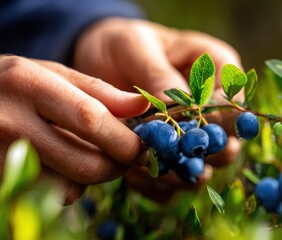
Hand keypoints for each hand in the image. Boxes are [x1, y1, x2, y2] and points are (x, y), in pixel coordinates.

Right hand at [0, 55, 149, 203]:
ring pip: (69, 186)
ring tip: (93, 154)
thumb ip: (100, 90)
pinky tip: (66, 166)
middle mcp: (10, 122)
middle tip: (128, 158)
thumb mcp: (54, 74)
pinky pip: (49, 196)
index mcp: (29, 85)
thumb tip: (143, 106)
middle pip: (84, 163)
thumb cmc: (17, 84)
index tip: (144, 147)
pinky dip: (70, 186)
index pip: (91, 120)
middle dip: (118, 166)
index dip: (125, 140)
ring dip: (95, 177)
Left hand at [73, 17, 243, 200]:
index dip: (214, 122)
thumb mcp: (136, 46)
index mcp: (217, 70)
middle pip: (225, 142)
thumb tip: (178, 104)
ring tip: (151, 170)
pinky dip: (158, 185)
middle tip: (177, 159)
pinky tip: (136, 177)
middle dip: (201, 155)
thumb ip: (157, 72)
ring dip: (179, 175)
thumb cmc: (123, 45)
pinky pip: (174, 181)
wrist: (100, 60)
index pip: (232, 103)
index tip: (186, 128)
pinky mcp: (172, 154)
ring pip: (203, 167)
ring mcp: (193, 134)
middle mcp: (212, 107)